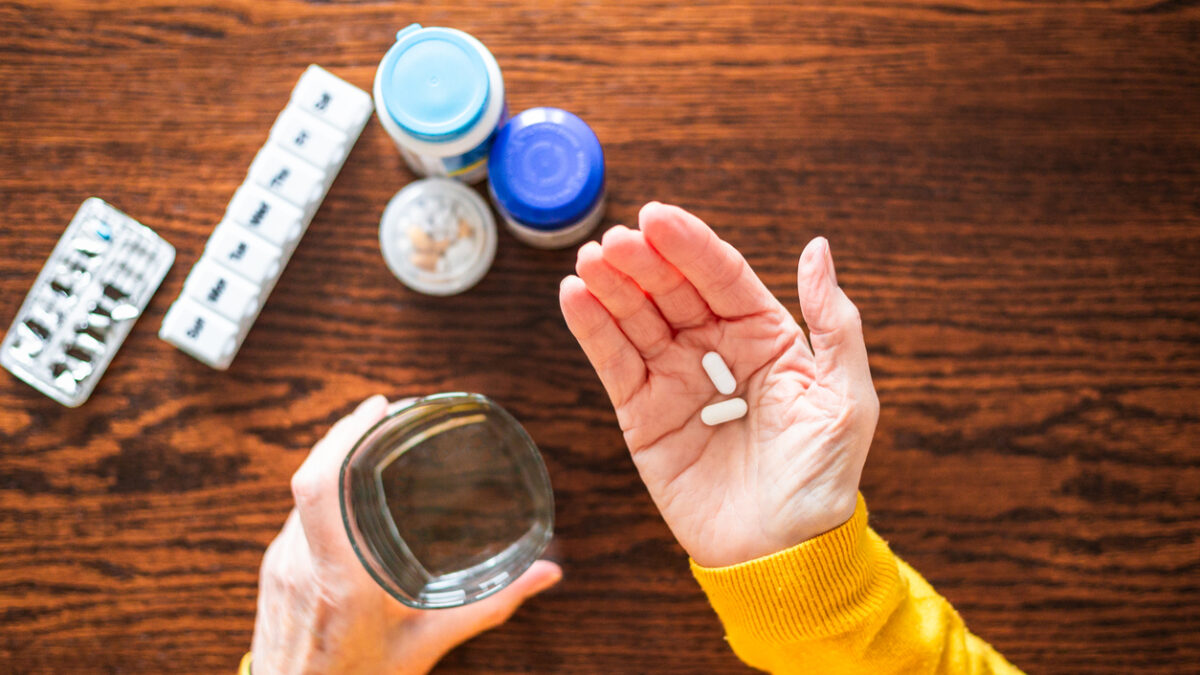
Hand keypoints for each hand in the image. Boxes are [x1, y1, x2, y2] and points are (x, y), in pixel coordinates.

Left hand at [251, 395, 561, 674]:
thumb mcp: (429, 645)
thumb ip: (489, 607)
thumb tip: (546, 575)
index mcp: (338, 579)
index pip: (319, 485)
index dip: (344, 435)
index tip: (378, 408)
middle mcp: (300, 563)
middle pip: (312, 475)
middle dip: (347, 435)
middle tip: (386, 413)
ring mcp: (278, 564)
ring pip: (302, 493)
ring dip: (334, 461)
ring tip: (372, 441)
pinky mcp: (272, 570)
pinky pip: (295, 514)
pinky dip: (323, 490)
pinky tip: (350, 489)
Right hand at [559, 203, 878, 567]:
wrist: (783, 552)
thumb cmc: (823, 476)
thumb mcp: (846, 395)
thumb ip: (832, 320)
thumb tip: (816, 248)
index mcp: (766, 337)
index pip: (723, 277)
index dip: (691, 245)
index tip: (658, 216)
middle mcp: (717, 350)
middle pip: (673, 291)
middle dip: (644, 262)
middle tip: (617, 242)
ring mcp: (675, 380)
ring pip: (637, 319)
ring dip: (612, 287)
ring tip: (592, 261)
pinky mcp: (642, 415)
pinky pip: (614, 363)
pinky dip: (592, 329)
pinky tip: (574, 295)